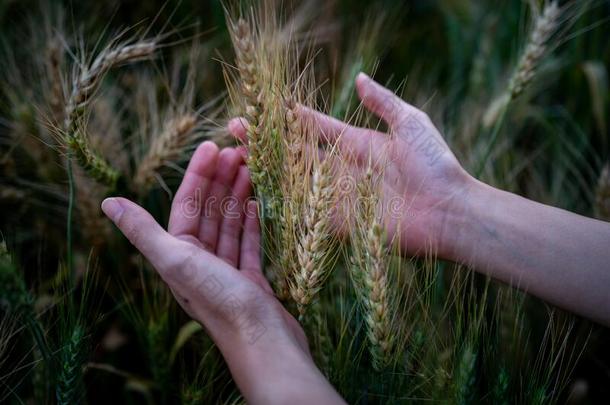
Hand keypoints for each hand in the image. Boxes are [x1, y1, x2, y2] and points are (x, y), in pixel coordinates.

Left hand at [101, 142, 342, 403]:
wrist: (264, 342)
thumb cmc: (220, 300)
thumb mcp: (177, 260)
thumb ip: (143, 231)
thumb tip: (107, 202)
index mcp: (179, 256)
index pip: (186, 204)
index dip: (197, 174)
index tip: (213, 145)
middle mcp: (200, 263)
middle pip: (209, 211)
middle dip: (221, 179)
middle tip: (238, 150)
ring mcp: (227, 272)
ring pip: (230, 224)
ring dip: (237, 196)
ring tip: (251, 168)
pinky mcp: (251, 280)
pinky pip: (249, 244)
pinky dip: (251, 223)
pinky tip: (257, 203)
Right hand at [229, 73, 474, 256]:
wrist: (451, 210)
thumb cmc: (435, 164)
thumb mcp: (410, 123)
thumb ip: (383, 102)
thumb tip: (360, 78)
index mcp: (355, 143)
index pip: (313, 126)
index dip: (288, 115)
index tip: (261, 104)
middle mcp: (340, 169)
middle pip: (294, 152)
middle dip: (265, 139)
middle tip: (234, 127)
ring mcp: (337, 196)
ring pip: (292, 180)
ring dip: (265, 168)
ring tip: (237, 154)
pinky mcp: (338, 223)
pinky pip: (303, 212)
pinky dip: (280, 202)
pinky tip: (255, 191)